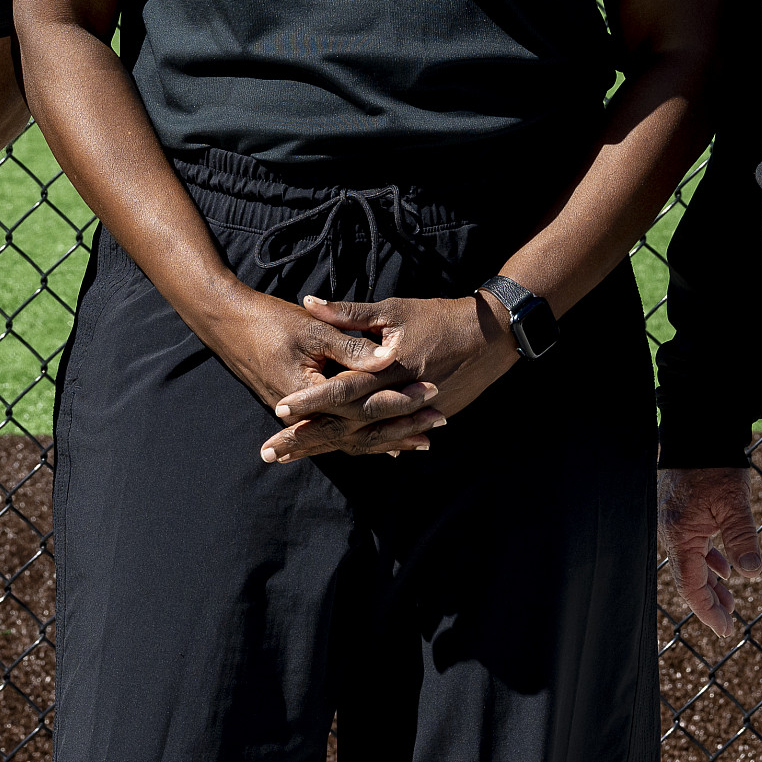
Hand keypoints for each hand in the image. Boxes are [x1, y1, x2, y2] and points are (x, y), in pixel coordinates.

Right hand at [189, 287, 434, 460]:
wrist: (227, 321)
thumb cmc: (269, 321)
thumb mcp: (314, 329)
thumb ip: (351, 346)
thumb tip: (389, 359)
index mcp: (311, 393)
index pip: (362, 404)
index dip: (399, 399)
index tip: (432, 393)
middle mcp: (306, 413)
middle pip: (360, 428)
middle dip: (400, 427)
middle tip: (438, 424)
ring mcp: (300, 416)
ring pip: (348, 437)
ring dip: (386, 439)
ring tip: (421, 443)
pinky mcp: (299, 412)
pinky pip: (335, 433)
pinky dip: (362, 439)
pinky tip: (385, 448)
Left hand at [261, 293, 515, 463]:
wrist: (491, 336)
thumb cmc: (439, 318)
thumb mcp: (393, 310)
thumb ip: (350, 313)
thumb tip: (309, 302)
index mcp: (388, 370)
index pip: (342, 390)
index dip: (311, 401)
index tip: (279, 410)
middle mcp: (398, 398)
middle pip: (345, 424)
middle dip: (307, 438)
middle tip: (270, 452)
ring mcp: (412, 415)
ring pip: (363, 438)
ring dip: (327, 448)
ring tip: (292, 458)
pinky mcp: (423, 420)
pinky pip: (386, 438)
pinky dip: (361, 447)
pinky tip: (338, 455)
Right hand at [657, 466, 761, 637]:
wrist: (696, 432)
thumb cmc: (714, 465)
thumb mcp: (734, 503)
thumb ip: (742, 539)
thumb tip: (751, 574)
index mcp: (681, 535)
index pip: (691, 585)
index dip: (708, 610)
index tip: (725, 629)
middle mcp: (671, 533)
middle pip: (689, 578)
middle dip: (709, 602)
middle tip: (729, 622)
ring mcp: (673, 523)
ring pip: (690, 563)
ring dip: (710, 583)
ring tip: (729, 601)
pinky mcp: (679, 513)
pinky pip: (690, 547)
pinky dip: (707, 561)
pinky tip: (723, 569)